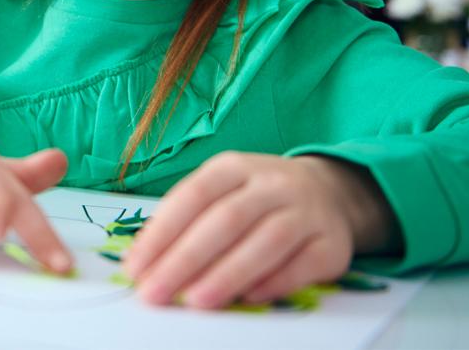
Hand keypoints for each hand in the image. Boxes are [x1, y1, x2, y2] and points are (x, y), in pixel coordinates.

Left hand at [123, 151, 397, 309]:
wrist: (328, 192)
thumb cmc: (259, 197)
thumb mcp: (224, 190)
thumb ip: (189, 219)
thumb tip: (148, 262)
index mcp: (235, 166)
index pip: (194, 195)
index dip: (163, 231)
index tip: (136, 266)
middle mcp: (272, 182)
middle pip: (226, 219)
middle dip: (186, 259)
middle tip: (156, 292)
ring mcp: (305, 210)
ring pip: (266, 241)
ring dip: (228, 274)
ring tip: (195, 301)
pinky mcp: (332, 242)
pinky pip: (303, 264)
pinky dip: (275, 282)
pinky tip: (249, 299)